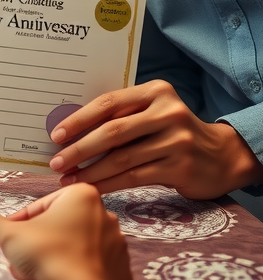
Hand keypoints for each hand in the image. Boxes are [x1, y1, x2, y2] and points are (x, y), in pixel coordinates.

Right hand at [0, 183, 133, 279]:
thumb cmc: (48, 254)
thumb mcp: (10, 235)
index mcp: (82, 195)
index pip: (41, 207)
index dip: (21, 223)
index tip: (11, 239)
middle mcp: (105, 216)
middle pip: (58, 228)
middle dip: (37, 244)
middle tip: (23, 259)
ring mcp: (119, 247)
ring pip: (74, 249)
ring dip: (53, 260)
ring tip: (36, 276)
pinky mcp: (123, 274)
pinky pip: (92, 271)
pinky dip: (75, 276)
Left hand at [48, 80, 262, 198]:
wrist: (223, 156)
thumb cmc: (173, 132)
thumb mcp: (152, 112)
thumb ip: (123, 115)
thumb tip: (71, 129)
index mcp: (155, 91)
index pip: (109, 103)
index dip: (80, 119)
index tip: (56, 134)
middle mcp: (168, 112)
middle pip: (113, 131)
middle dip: (79, 148)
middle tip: (57, 162)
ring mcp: (177, 141)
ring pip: (122, 158)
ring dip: (90, 171)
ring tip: (68, 179)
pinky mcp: (181, 167)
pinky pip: (135, 177)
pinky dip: (109, 183)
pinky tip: (93, 188)